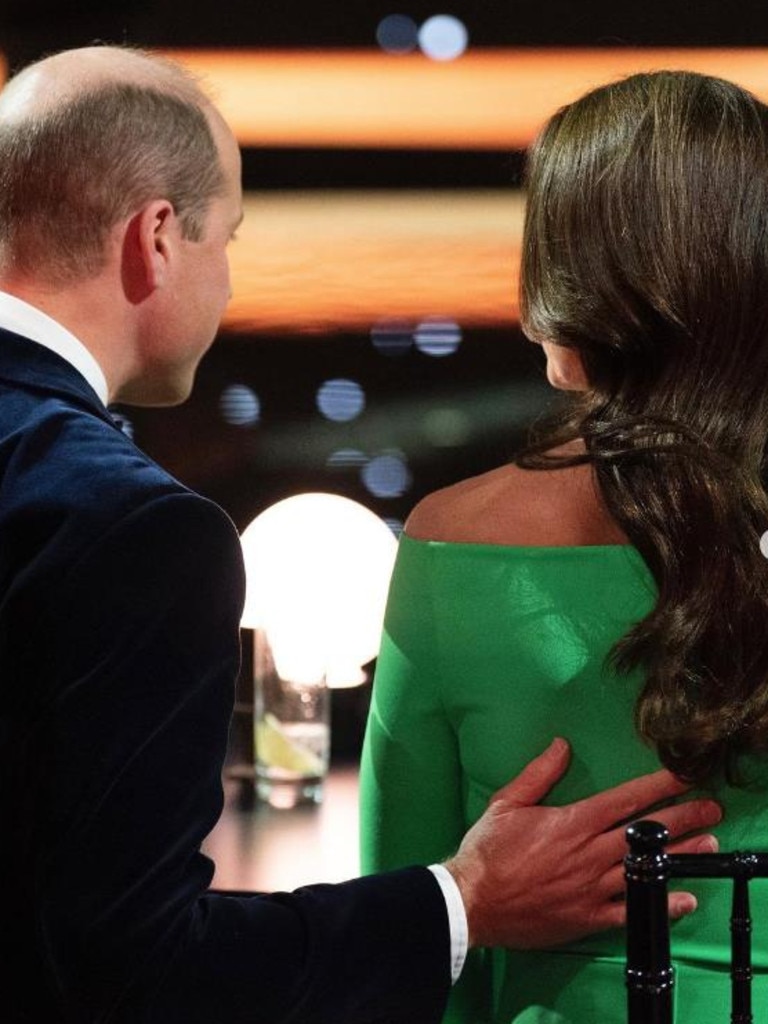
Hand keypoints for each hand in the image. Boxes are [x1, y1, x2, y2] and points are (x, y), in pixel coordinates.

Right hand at [444, 737, 720, 948]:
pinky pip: (633, 912)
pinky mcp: (588, 918)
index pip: (625, 800)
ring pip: (647, 870)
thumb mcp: (507, 802)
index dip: (658, 786)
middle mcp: (589, 854)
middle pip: (646, 834)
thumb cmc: (488, 850)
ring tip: (708, 844)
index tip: (683, 776)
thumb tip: (562, 744)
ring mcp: (592, 888)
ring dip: (681, 856)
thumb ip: (539, 773)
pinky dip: (661, 906)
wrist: (473, 902)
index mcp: (572, 823)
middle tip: (712, 808)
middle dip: (684, 817)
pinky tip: (684, 899)